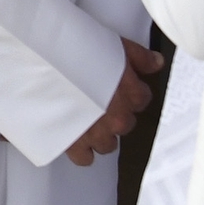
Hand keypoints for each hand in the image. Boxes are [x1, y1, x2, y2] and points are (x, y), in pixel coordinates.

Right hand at [64, 40, 167, 166]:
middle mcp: (117, 118)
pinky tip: (76, 138)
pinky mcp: (73, 142)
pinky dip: (81, 151)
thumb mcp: (116, 46)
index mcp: (131, 95)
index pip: (142, 100)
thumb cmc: (80, 51)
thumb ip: (141, 58)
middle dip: (116, 115)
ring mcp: (95, 133)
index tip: (120, 88)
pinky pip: (84, 158)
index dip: (130, 93)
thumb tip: (156, 63)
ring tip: (88, 120)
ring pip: (107, 145)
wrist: (47, 62)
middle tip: (99, 101)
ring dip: (101, 134)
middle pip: (125, 125)